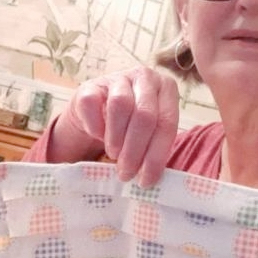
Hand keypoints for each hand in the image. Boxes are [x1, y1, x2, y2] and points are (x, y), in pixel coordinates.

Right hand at [52, 66, 179, 186]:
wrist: (98, 109)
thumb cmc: (131, 124)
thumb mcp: (151, 131)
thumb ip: (154, 147)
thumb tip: (149, 177)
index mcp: (167, 88)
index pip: (167, 122)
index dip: (157, 155)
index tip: (146, 180)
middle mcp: (145, 77)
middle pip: (145, 115)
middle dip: (135, 150)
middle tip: (126, 173)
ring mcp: (117, 77)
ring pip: (120, 105)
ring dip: (117, 137)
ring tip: (114, 154)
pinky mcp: (90, 84)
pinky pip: (92, 104)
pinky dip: (95, 126)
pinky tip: (98, 136)